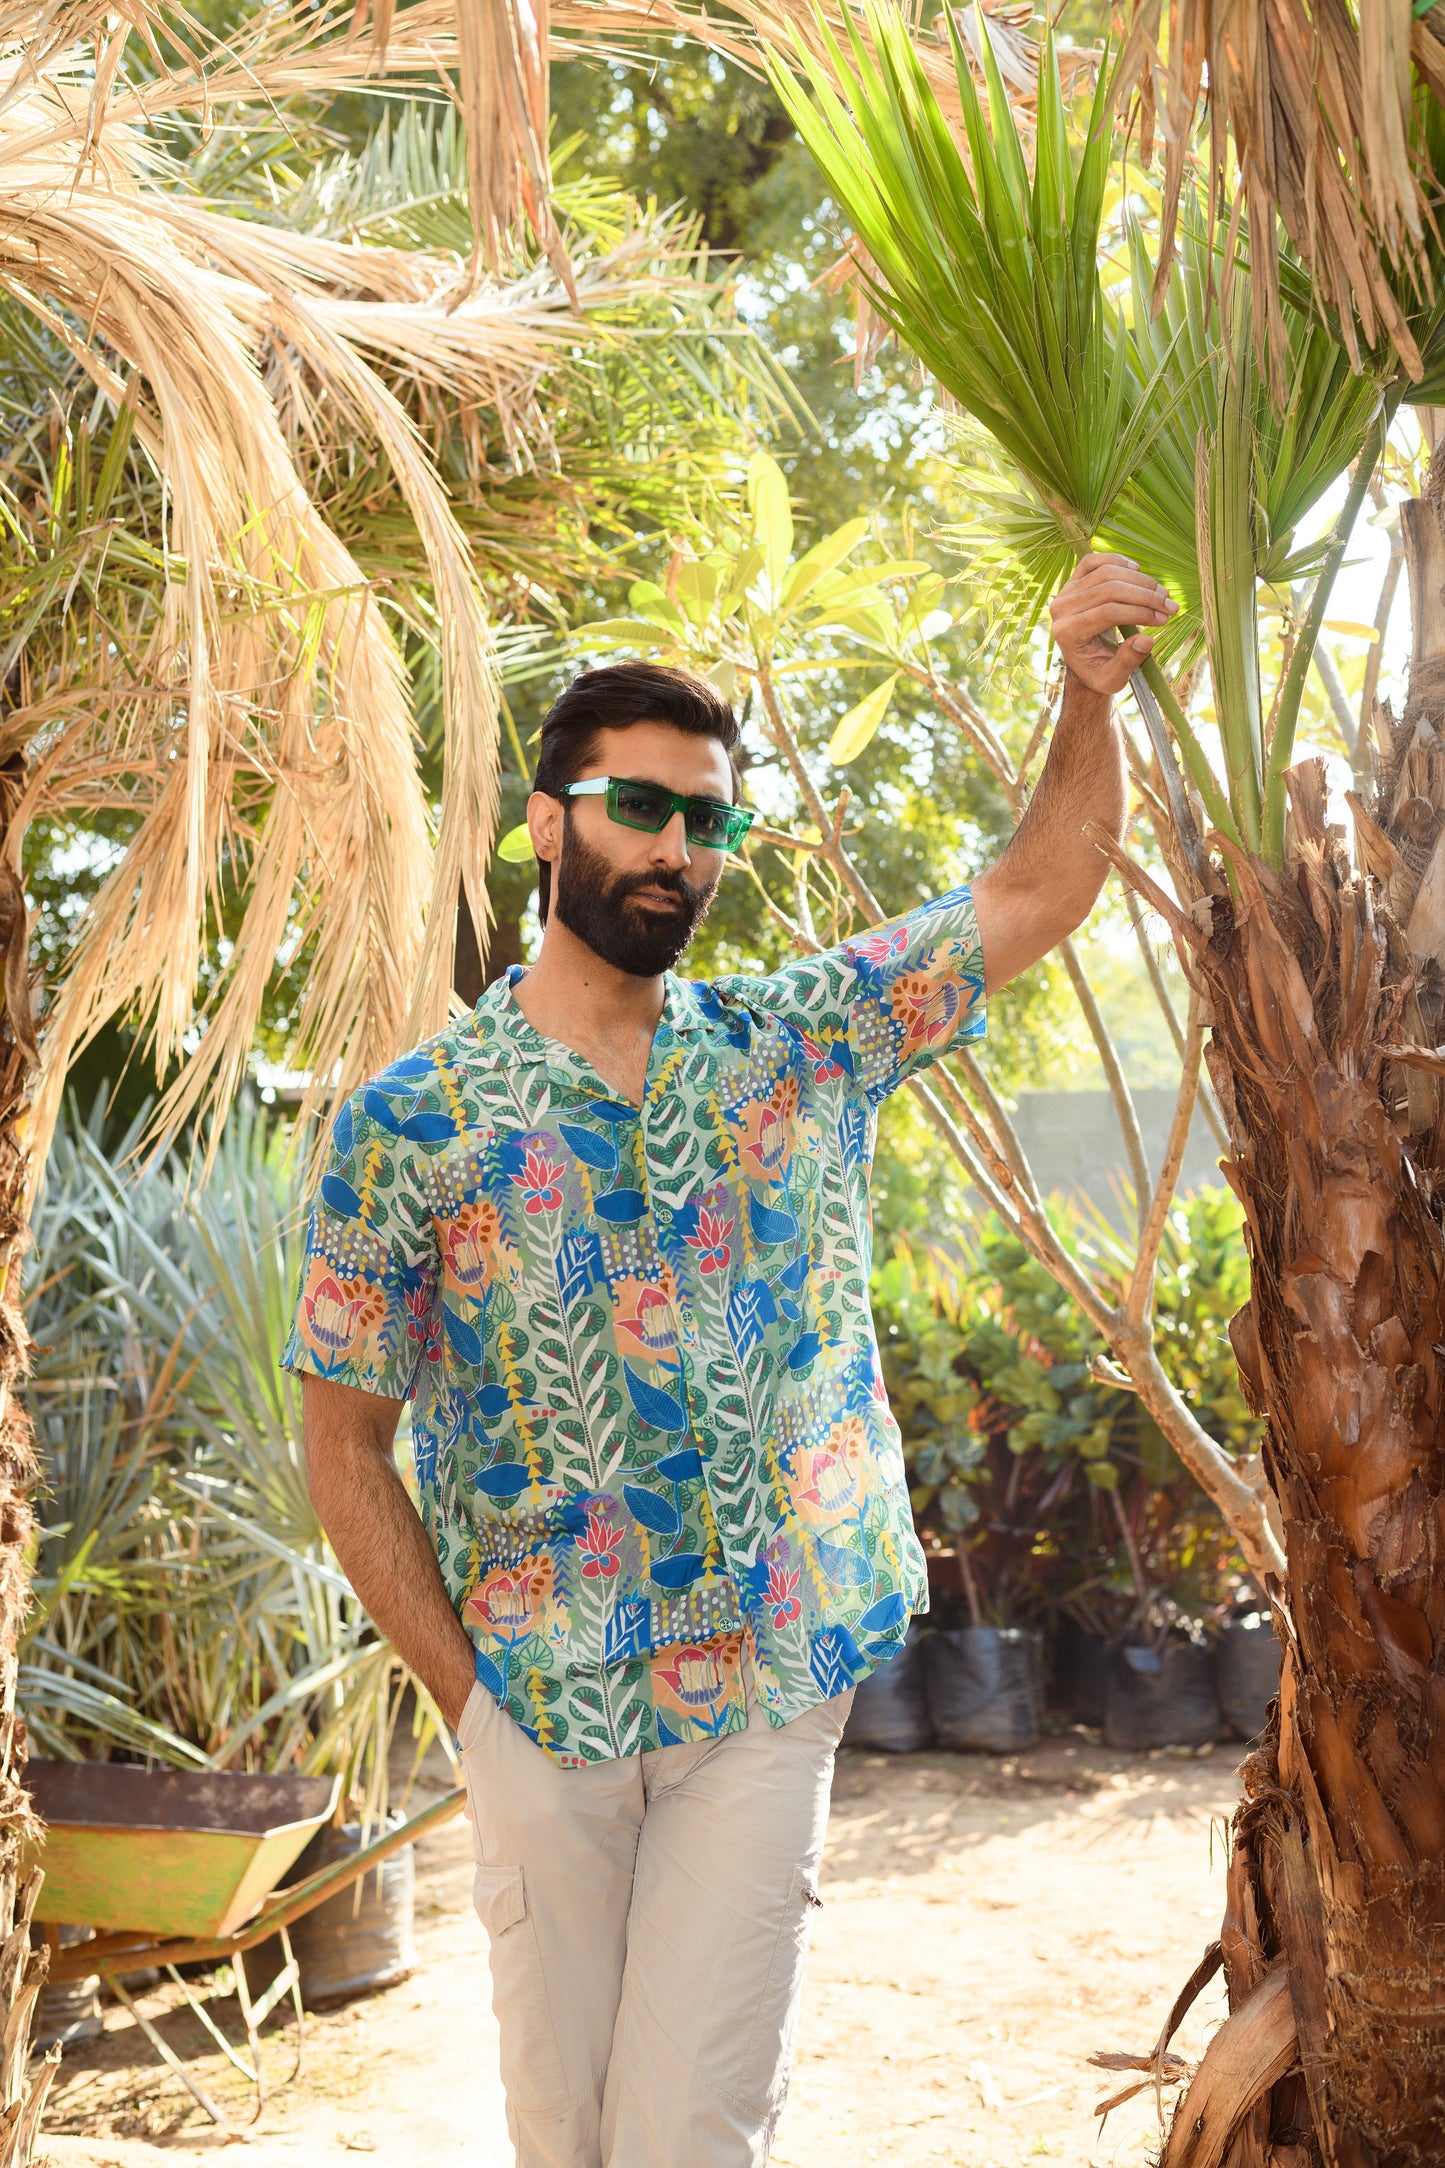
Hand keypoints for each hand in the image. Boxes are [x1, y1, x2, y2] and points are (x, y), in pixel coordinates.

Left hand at [1048, 553, 1176, 697]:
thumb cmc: (1099, 673)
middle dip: (1145, 596)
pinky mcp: (1072, 581)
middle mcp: (1061, 609)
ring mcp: (1065, 592)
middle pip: (1109, 589)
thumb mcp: (1112, 680)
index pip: (1107, 612)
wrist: (1084, 663)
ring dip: (1139, 580)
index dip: (1140, 612)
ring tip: (1162, 594)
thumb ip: (1127, 662)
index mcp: (1066, 633)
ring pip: (1106, 572)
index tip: (1165, 619)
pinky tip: (1138, 570)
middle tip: (1170, 606)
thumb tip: (1146, 640)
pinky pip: (1094, 561)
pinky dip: (1118, 561)